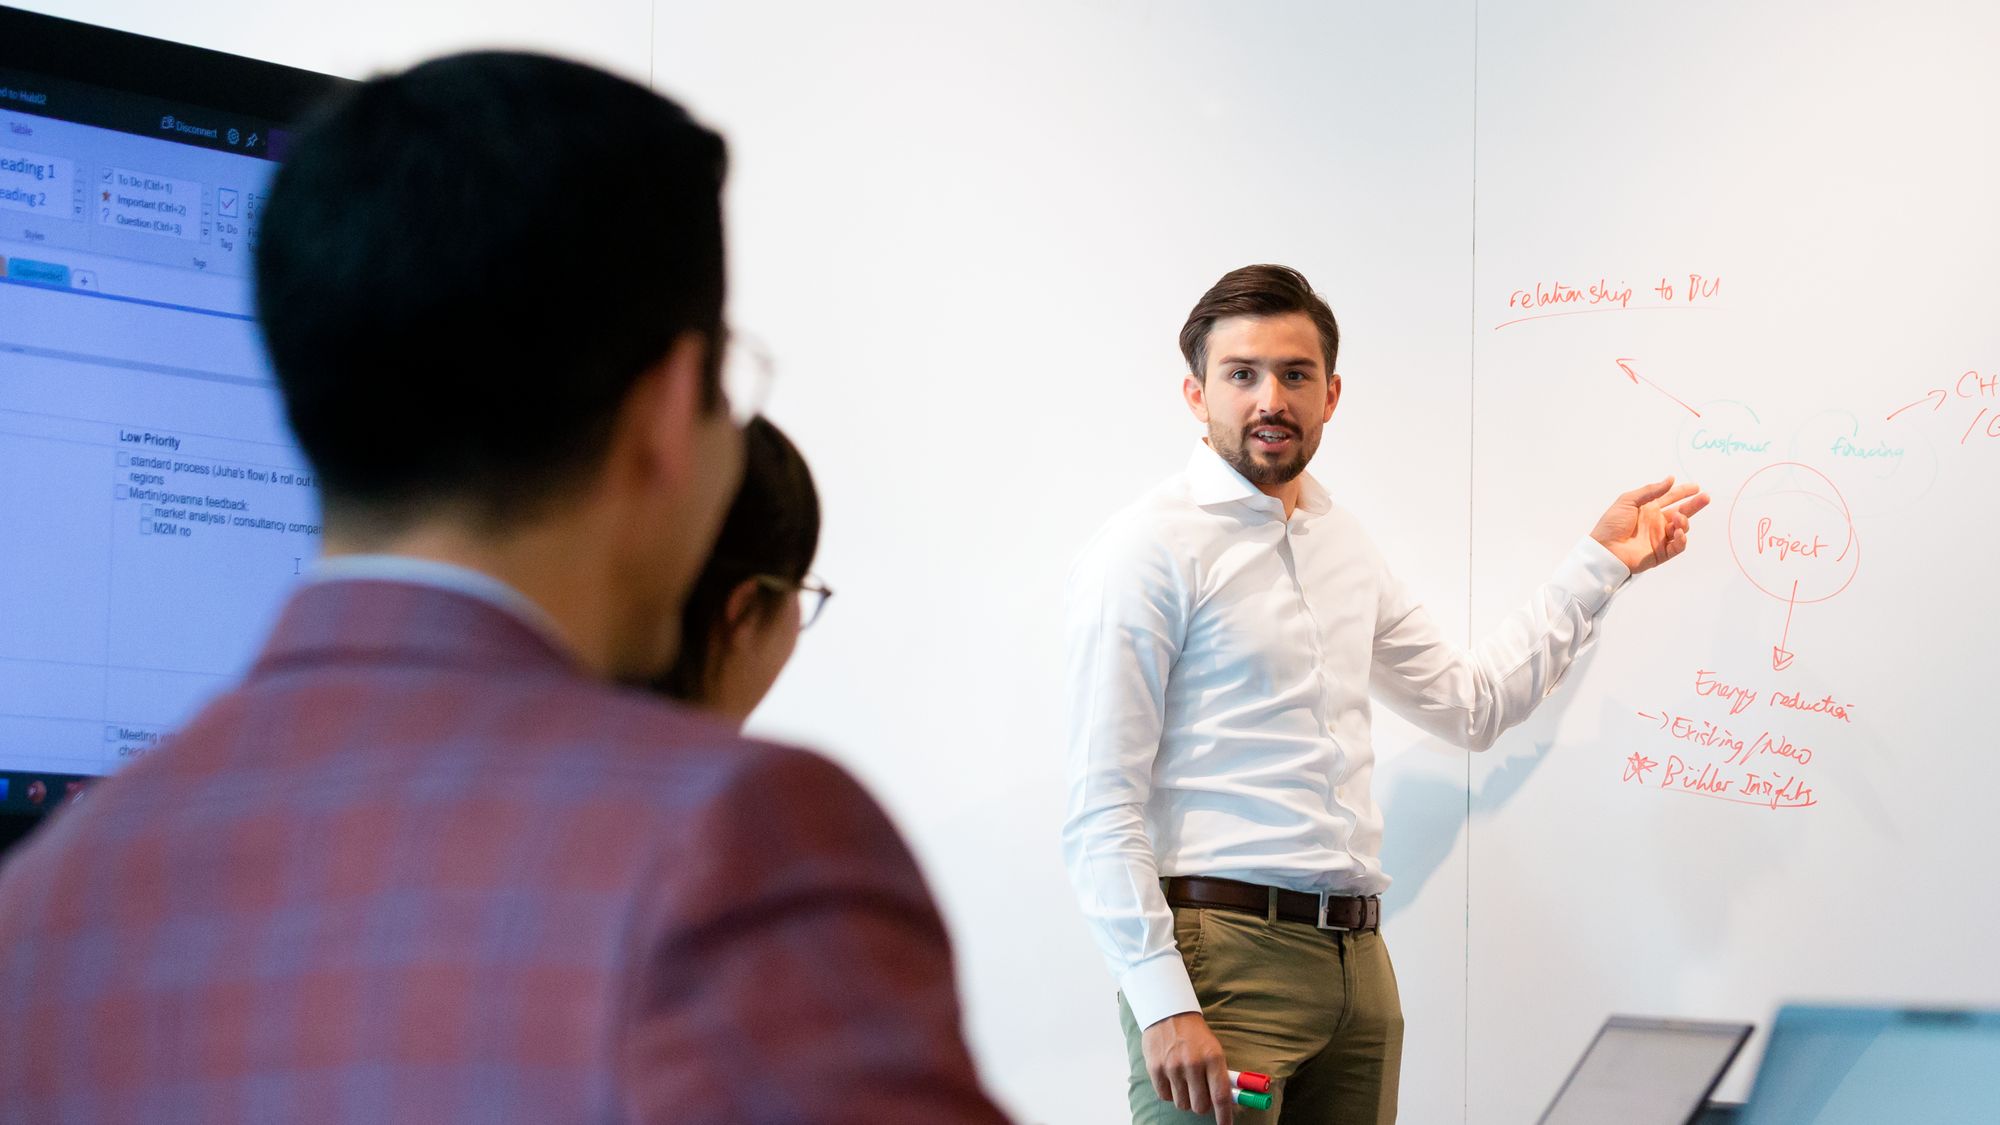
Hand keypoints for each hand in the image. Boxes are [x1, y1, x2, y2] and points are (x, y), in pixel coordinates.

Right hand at [1141, 1011, 1235, 1123]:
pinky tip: (1172, 1078)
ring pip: (1182, 1104)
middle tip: (1200, 1094)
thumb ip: (1220, 1075)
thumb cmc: (1194, 1034)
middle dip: (1202, 1105)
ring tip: (1184, 1082)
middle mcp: (1193, 1063)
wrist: (1167, 1012)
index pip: (1221, 1096)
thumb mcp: (1214, 1049)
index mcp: (1213, 1058)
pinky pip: (1165, 1097)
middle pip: (1200, 1106)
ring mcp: (1172, 1067)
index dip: (1225, 1116)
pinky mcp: (1155, 1069)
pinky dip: (1169, 1093)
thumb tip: (1229, 1102)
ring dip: (1185, 1099)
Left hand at [1590, 475, 1710, 574]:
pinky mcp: (1661, 553)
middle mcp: (1656, 522)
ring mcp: (1659, 538)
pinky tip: (1679, 532)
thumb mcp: (1628, 501)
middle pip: (1681, 512)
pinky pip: (1677, 546)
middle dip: (1694, 505)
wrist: (1605, 549)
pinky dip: (1681, 539)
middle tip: (1705, 497)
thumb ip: (1651, 491)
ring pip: (1681, 528)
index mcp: (1649, 509)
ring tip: (1678, 517)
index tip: (1695, 487)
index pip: (1670, 498)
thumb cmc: (1612, 524)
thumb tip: (1670, 479)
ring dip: (1684, 522)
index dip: (1683, 492)